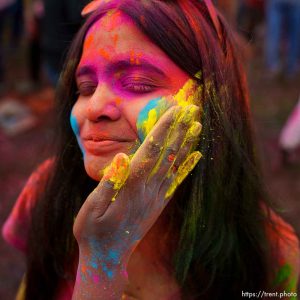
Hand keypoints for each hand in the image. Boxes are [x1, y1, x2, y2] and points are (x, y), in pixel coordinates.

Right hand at [73, 104, 201, 279]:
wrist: (108, 257)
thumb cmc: (93, 232)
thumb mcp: (91, 209)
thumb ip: (109, 183)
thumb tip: (122, 157)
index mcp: (131, 186)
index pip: (151, 151)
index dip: (163, 130)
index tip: (175, 111)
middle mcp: (148, 189)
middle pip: (167, 154)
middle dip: (179, 130)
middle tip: (192, 109)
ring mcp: (156, 197)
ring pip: (175, 165)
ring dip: (186, 144)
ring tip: (197, 126)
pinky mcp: (159, 203)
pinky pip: (176, 181)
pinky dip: (187, 167)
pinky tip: (196, 156)